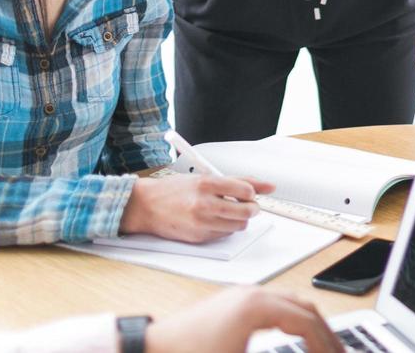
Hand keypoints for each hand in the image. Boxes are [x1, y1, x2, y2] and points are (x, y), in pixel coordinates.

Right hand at [119, 173, 272, 242]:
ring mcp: (201, 223)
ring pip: (238, 226)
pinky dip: (224, 228)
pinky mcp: (198, 238)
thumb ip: (237, 181)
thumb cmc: (174, 190)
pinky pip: (224, 235)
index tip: (248, 193)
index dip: (252, 193)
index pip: (245, 190)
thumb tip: (268, 186)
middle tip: (246, 205)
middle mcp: (204, 204)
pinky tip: (213, 220)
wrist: (146, 206)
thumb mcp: (204, 177)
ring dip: (239, 219)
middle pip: (246, 212)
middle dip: (251, 208)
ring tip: (226, 212)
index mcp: (206, 184)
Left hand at [144, 286, 341, 352]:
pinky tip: (294, 335)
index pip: (308, 322)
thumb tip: (308, 352)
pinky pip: (275, 304)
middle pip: (305, 306)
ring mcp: (242, 295)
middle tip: (339, 351)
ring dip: (310, 323)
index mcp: (258, 307)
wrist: (150, 349)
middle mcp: (253, 294)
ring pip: (290, 302)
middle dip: (326, 331)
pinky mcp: (232, 303)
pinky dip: (293, 318)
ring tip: (323, 345)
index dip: (327, 344)